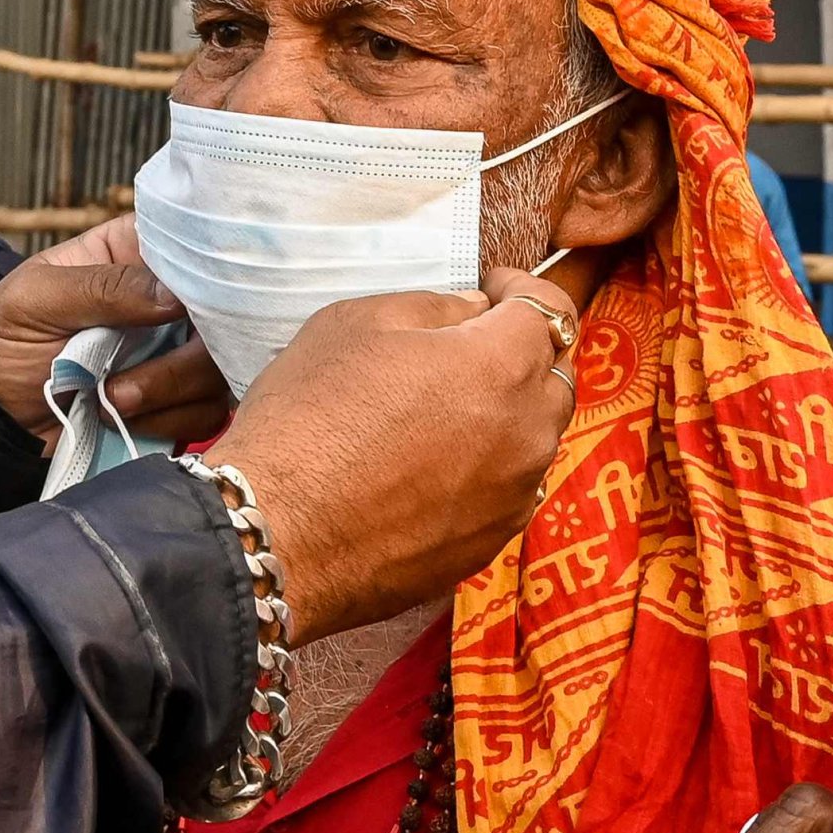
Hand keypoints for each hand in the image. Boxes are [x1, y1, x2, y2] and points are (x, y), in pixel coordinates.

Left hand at [0, 218, 231, 449]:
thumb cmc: (5, 336)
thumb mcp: (37, 298)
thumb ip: (103, 288)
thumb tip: (175, 296)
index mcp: (136, 252)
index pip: (198, 244)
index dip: (208, 273)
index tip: (188, 307)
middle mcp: (169, 297)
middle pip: (225, 316)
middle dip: (183, 359)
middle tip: (124, 382)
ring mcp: (178, 349)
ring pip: (219, 370)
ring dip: (167, 394)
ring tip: (110, 399)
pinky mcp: (179, 399)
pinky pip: (207, 414)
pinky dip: (166, 423)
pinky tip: (122, 419)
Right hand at [203, 269, 580, 640]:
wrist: (277, 536)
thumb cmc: (306, 420)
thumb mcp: (354, 324)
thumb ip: (433, 306)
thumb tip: (473, 311)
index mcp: (501, 365)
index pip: (551, 309)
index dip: (522, 288)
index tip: (492, 289)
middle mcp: (526, 432)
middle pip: (554, 375)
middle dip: (522, 352)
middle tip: (469, 347)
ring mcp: (513, 495)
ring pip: (537, 437)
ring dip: (509, 414)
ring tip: (447, 411)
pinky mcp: (490, 544)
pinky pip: (510, 490)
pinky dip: (489, 469)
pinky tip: (436, 467)